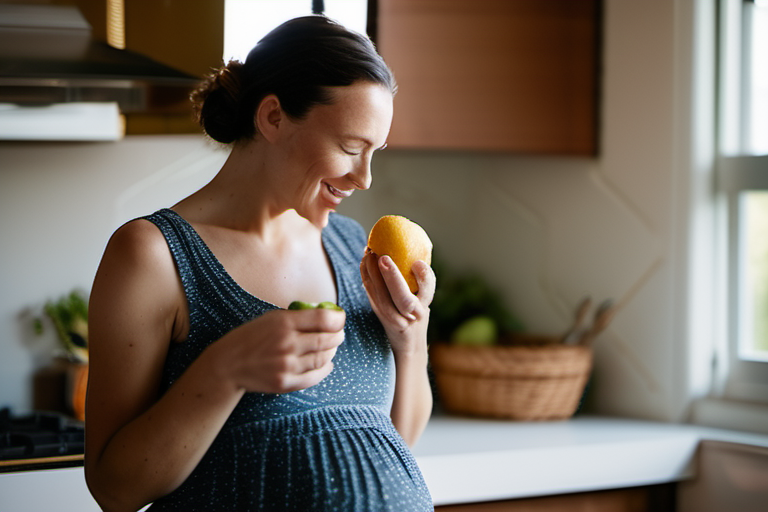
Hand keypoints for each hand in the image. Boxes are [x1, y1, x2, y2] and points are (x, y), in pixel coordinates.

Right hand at [212, 308, 344, 393]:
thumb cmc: (251, 337)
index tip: (340, 319)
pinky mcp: (285, 383)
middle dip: (338, 336)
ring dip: (332, 352)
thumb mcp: (271, 318)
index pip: (324, 319)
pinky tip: (327, 365)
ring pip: (323, 359)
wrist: (227, 364)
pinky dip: (325, 370)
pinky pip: (314, 377)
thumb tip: (327, 316)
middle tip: (339, 335)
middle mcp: (287, 343)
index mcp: (284, 322)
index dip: (338, 319)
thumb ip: (297, 317)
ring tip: (331, 348)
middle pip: (327, 340)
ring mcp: (286, 365)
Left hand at [360, 251, 435, 354]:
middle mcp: (411, 315)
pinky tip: (364, 263)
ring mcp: (395, 319)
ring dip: (373, 275)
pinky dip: (366, 279)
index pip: (428, 291)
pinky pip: (372, 298)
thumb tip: (407, 245)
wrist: (408, 345)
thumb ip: (420, 279)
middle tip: (382, 256)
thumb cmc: (416, 314)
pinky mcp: (381, 318)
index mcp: (424, 306)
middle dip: (392, 277)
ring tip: (369, 255)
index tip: (418, 263)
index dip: (424, 278)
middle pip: (403, 299)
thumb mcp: (423, 299)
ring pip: (382, 300)